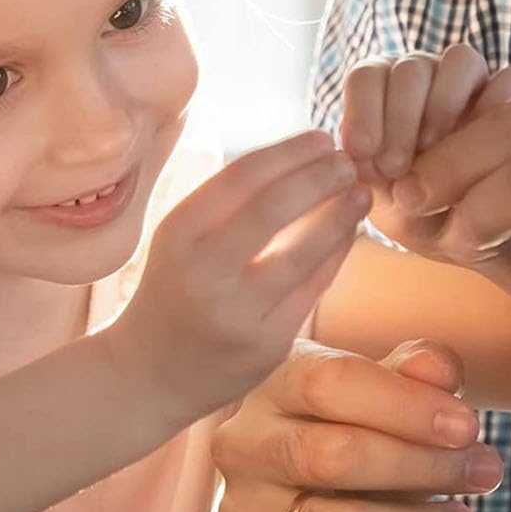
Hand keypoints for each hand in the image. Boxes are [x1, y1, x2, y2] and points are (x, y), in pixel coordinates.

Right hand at [111, 131, 371, 419]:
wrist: (149, 373)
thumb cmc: (176, 289)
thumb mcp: (183, 239)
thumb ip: (229, 202)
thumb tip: (299, 156)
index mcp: (179, 232)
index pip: (243, 176)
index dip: (291, 152)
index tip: (322, 138)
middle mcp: (204, 271)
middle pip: (274, 208)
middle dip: (320, 177)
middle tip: (349, 162)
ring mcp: (236, 312)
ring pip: (303, 253)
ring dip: (340, 216)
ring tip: (361, 193)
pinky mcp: (265, 344)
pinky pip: (313, 290)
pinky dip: (336, 255)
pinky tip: (349, 234)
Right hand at [212, 338, 503, 511]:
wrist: (294, 490)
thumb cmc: (348, 427)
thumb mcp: (380, 387)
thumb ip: (414, 371)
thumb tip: (441, 372)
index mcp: (271, 385)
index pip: (329, 384)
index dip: (406, 405)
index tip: (467, 426)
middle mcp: (244, 447)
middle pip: (336, 457)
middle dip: (425, 467)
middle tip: (484, 470)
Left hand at [341, 44, 510, 268]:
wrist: (469, 232)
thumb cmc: (413, 211)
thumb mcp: (382, 201)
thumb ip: (366, 174)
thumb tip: (357, 156)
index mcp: (384, 90)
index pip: (368, 76)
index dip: (361, 112)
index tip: (359, 154)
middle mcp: (427, 76)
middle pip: (411, 68)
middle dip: (399, 118)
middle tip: (394, 168)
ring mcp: (472, 81)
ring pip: (460, 61)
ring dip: (444, 106)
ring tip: (434, 154)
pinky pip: (508, 82)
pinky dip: (492, 110)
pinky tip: (480, 151)